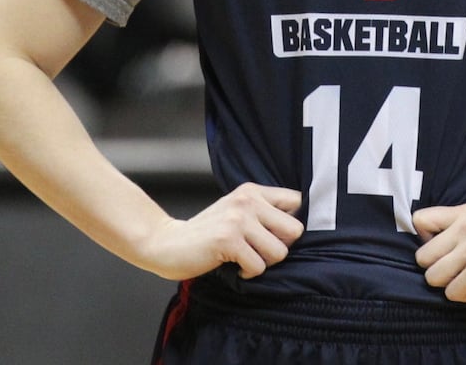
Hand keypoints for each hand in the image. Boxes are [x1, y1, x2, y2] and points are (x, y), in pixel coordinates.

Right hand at [137, 182, 304, 280]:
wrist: (165, 243)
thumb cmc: (206, 233)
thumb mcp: (236, 212)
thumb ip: (263, 213)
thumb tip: (299, 229)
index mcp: (252, 192)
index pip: (297, 202)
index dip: (290, 224)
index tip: (274, 235)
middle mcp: (248, 201)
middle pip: (295, 230)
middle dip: (280, 247)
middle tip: (258, 251)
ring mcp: (238, 220)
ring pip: (279, 252)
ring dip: (263, 263)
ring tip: (243, 258)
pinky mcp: (228, 240)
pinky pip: (258, 266)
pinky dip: (248, 274)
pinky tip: (233, 267)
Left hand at [413, 204, 465, 305]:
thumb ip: (461, 224)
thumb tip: (423, 228)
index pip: (419, 219)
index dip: (426, 241)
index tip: (445, 252)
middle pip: (422, 256)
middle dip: (440, 270)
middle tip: (464, 270)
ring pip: (432, 277)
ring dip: (451, 285)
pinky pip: (451, 293)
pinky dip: (465, 296)